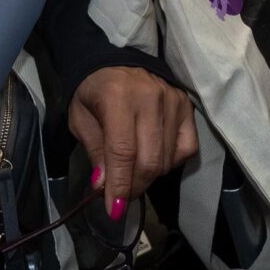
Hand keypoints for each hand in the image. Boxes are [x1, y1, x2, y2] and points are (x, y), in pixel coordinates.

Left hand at [68, 66, 199, 221]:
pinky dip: (171, 161)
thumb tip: (104, 187)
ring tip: (134, 173)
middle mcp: (150, 97)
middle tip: (122, 196)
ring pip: (167, 158)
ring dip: (150, 176)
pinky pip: (187, 147)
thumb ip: (95, 151)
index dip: (119, 184)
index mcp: (117, 97)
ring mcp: (173, 100)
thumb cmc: (93, 92)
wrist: (114, 60)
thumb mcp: (81, 120)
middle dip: (135, 186)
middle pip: (150, 159)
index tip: (114, 209)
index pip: (123, 151)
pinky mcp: (187, 105)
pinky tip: (156, 156)